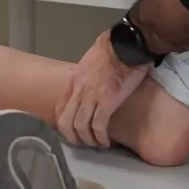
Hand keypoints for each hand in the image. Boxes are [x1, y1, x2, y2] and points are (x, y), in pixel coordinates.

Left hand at [55, 30, 150, 147]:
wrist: (128, 43)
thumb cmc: (114, 47)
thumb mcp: (92, 59)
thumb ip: (88, 72)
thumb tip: (93, 80)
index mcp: (75, 79)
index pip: (60, 107)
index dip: (64, 123)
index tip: (73, 131)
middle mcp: (79, 89)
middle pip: (65, 121)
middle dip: (73, 137)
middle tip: (84, 143)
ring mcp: (91, 96)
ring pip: (80, 126)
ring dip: (88, 140)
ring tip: (98, 144)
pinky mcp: (107, 101)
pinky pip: (98, 125)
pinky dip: (101, 137)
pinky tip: (107, 141)